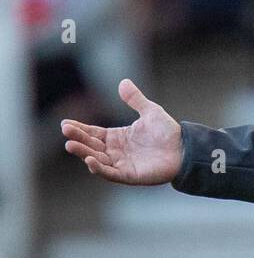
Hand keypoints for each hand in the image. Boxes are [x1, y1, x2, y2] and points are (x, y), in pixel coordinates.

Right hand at [61, 78, 181, 185]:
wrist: (184, 149)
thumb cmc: (168, 132)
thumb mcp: (150, 111)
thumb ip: (135, 99)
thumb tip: (123, 82)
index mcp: (118, 137)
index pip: (93, 133)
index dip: (79, 129)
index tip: (65, 123)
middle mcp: (117, 152)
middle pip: (92, 146)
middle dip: (78, 139)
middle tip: (65, 131)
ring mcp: (122, 164)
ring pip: (98, 160)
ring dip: (84, 153)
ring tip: (71, 145)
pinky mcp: (130, 176)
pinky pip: (111, 174)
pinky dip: (100, 169)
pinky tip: (90, 161)